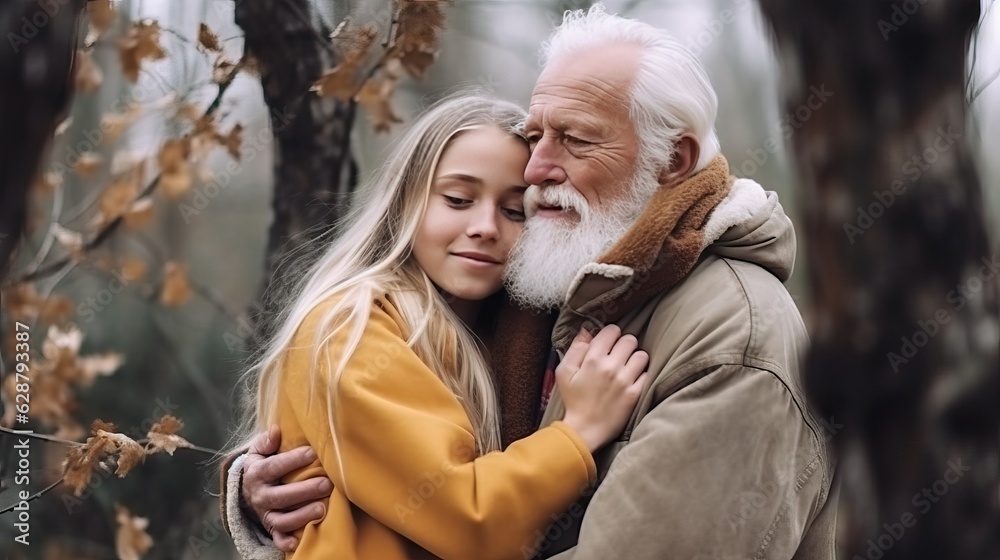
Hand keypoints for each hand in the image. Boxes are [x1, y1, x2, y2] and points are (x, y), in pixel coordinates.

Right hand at [241, 425, 333, 551]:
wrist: (248, 491)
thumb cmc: (263, 465)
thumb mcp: (258, 451)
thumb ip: (266, 441)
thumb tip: (276, 430)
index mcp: (257, 474)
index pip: (274, 467)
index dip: (293, 460)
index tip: (313, 453)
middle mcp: (260, 496)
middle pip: (280, 496)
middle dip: (304, 491)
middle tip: (326, 484)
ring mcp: (265, 514)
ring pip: (281, 520)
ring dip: (301, 516)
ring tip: (322, 509)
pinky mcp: (271, 529)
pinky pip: (278, 539)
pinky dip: (286, 542)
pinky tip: (300, 541)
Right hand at [558, 325, 648, 451]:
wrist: (584, 430)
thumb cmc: (573, 401)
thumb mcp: (564, 373)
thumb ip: (575, 349)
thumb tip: (587, 331)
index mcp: (592, 358)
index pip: (612, 331)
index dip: (611, 334)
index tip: (609, 343)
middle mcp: (610, 366)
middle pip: (630, 340)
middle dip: (625, 345)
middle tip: (619, 355)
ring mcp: (624, 380)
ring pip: (641, 355)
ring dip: (635, 359)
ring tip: (628, 367)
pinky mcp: (634, 394)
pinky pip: (646, 374)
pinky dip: (641, 375)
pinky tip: (632, 380)